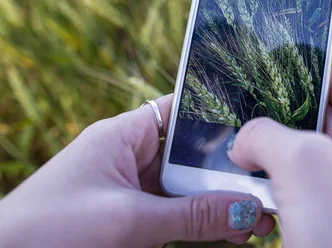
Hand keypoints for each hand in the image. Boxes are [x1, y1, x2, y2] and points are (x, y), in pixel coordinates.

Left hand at [0, 95, 274, 246]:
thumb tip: (246, 209)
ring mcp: (131, 191)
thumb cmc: (49, 232)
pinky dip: (202, 225)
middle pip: (190, 156)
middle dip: (228, 173)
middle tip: (268, 187)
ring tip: (259, 218)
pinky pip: (176, 216)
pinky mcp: (131, 220)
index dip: (217, 115)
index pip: (179, 111)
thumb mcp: (127, 221)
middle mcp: (130, 158)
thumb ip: (191, 215)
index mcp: (122, 136)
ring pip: (187, 190)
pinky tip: (232, 233)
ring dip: (220, 203)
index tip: (258, 128)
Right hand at [228, 68, 331, 247]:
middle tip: (241, 106)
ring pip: (301, 166)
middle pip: (319, 124)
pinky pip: (294, 201)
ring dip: (268, 157)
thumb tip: (243, 141)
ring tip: (231, 147)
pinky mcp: (328, 233)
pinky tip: (243, 190)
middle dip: (280, 115)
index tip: (277, 65)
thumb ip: (267, 135)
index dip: (316, 72)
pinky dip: (269, 192)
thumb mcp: (306, 162)